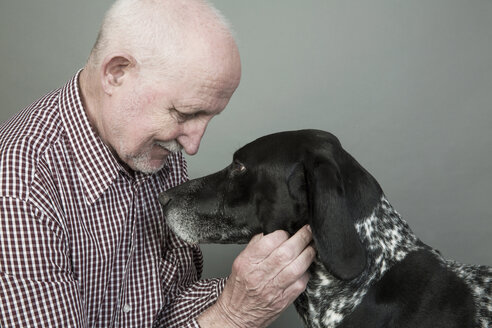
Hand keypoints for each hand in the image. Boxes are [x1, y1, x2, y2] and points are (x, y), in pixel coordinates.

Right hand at [197, 225, 315, 327]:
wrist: (236, 315)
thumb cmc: (239, 287)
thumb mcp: (240, 262)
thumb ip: (255, 246)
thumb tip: (271, 232)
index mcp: (247, 262)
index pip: (269, 242)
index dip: (282, 234)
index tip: (287, 232)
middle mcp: (259, 275)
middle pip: (285, 253)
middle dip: (301, 238)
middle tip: (308, 231)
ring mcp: (272, 289)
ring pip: (296, 267)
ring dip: (308, 254)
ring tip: (311, 247)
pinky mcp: (283, 300)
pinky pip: (300, 283)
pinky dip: (306, 272)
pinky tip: (305, 267)